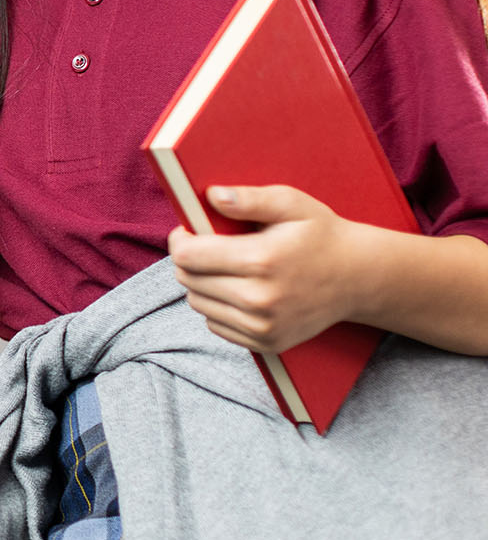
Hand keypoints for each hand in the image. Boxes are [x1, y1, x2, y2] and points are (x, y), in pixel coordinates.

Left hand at [169, 184, 365, 352]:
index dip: (180, 240)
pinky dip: (218, 307)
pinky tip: (240, 290)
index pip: (188, 256)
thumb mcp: (291, 204)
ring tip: (226, 268)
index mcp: (262, 260)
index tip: (188, 231)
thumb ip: (249, 199)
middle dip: (189, 260)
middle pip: (188, 280)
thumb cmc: (320, 235)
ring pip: (197, 303)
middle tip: (209, 246)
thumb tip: (212, 196)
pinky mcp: (266, 343)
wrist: (359, 278)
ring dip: (201, 284)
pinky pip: (215, 325)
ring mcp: (264, 326)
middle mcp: (260, 299)